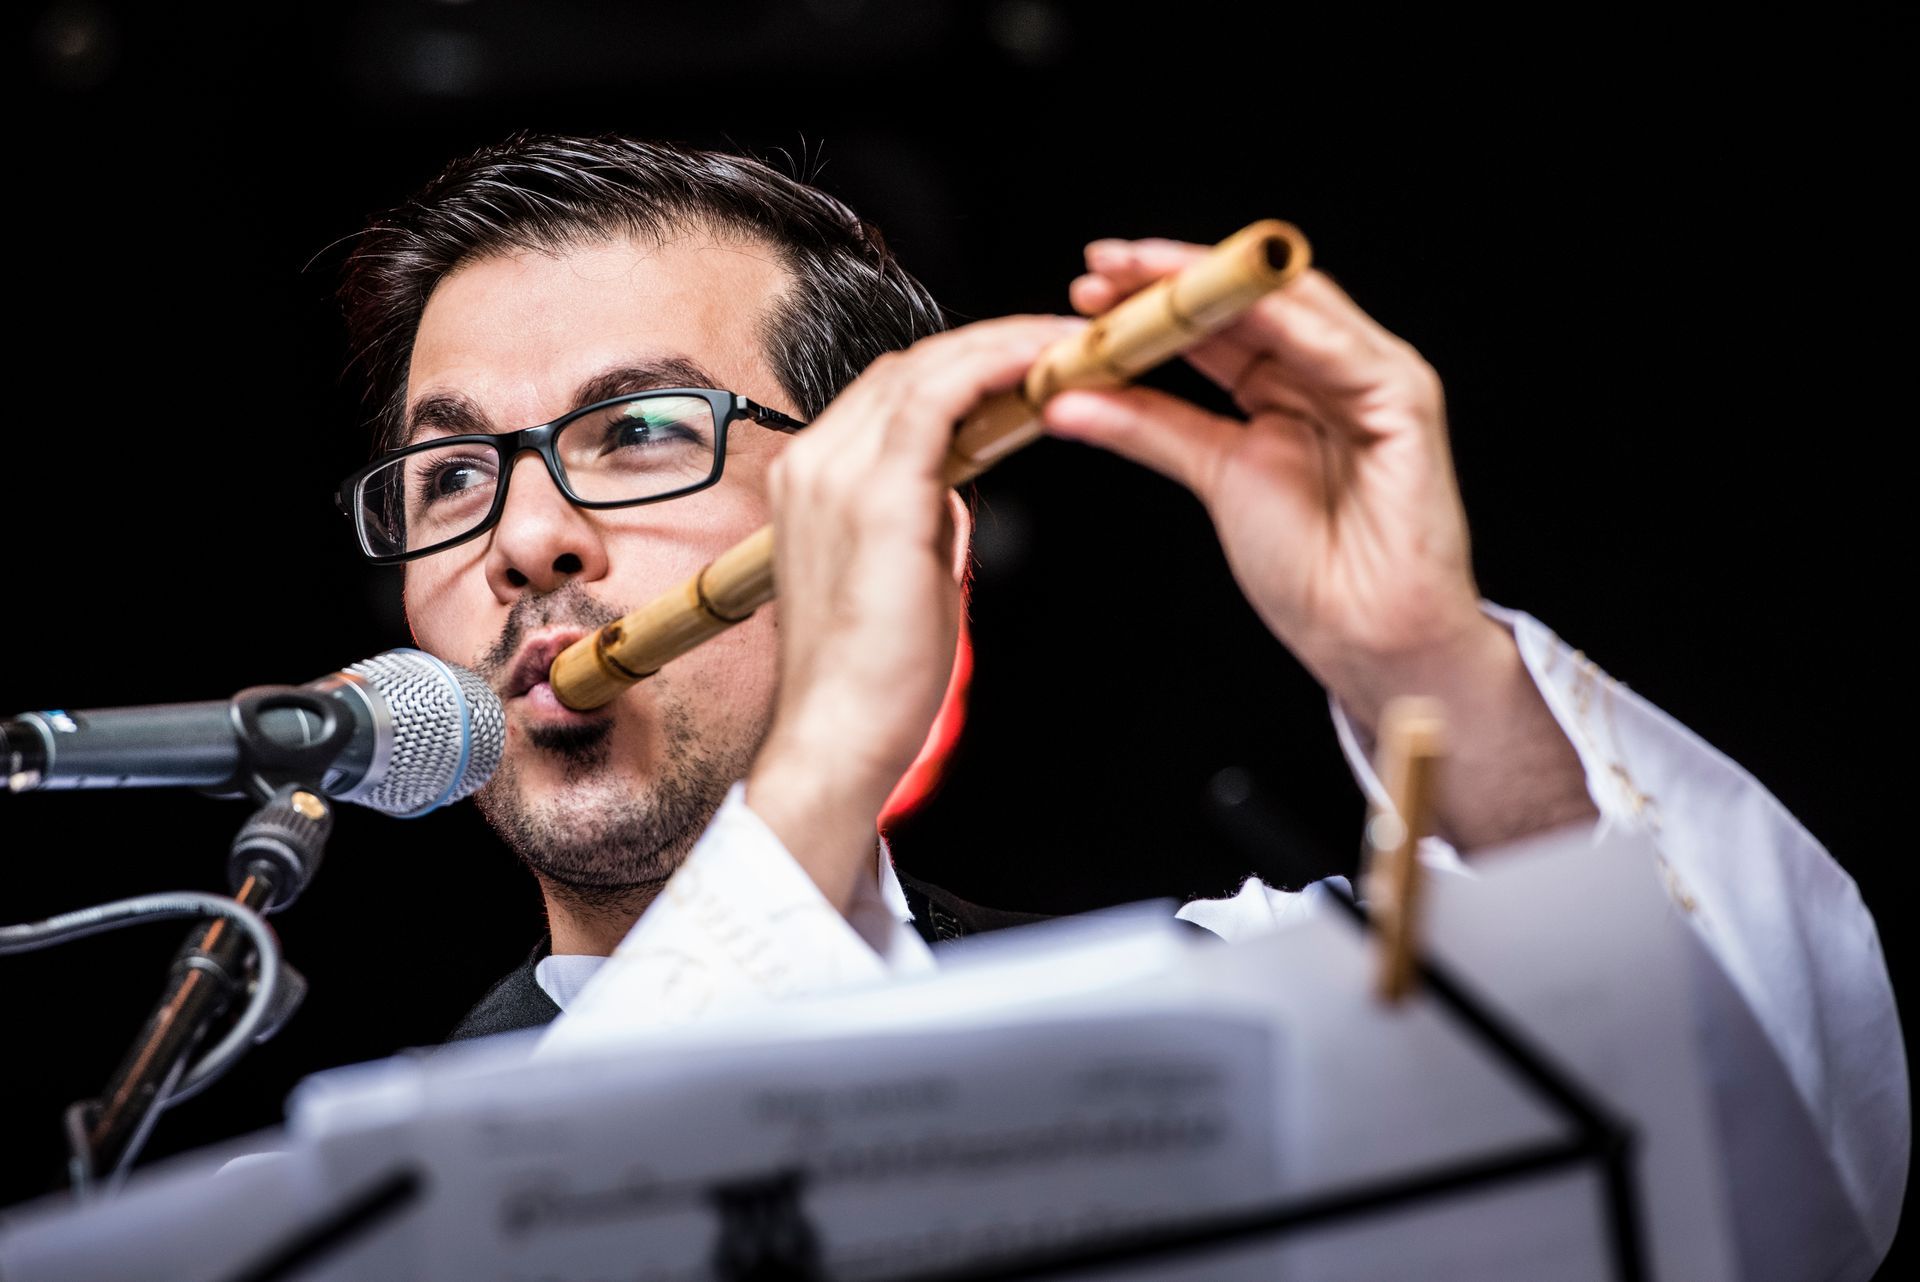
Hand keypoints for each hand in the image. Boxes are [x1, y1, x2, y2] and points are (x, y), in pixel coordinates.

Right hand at [747, 314, 1088, 910]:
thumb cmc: (875, 677)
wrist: (839, 738)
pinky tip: (1045, 365)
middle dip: (990, 343)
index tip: (1026, 365)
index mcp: (813, 479)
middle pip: (909, 367)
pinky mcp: (876, 498)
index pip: (892, 391)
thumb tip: (951, 488)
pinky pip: (940, 400)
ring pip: (926, 369)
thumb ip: (918, 518)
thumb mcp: (900, 572)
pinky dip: (995, 368)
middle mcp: (813, 462)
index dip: (963, 366)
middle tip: (1063, 343)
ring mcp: (836, 474)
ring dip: (1003, 345)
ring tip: (1068, 345)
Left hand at [1047, 240, 1493, 717]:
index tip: (1087, 290)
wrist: (1367, 636)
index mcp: (1292, 384)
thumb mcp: (1212, 473)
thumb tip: (1065, 397)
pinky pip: (1336, 345)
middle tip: (1102, 268)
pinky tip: (1218, 310)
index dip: (1155, 296)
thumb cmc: (1310, 568)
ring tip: (1142, 276)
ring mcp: (1374, 377)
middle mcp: (1334, 369)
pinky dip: (1276, 321)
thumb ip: (1148, 426)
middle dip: (1175, 275)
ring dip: (1215, 282)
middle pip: (1251, 298)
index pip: (1220, 319)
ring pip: (1290, 304)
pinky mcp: (1404, 399)